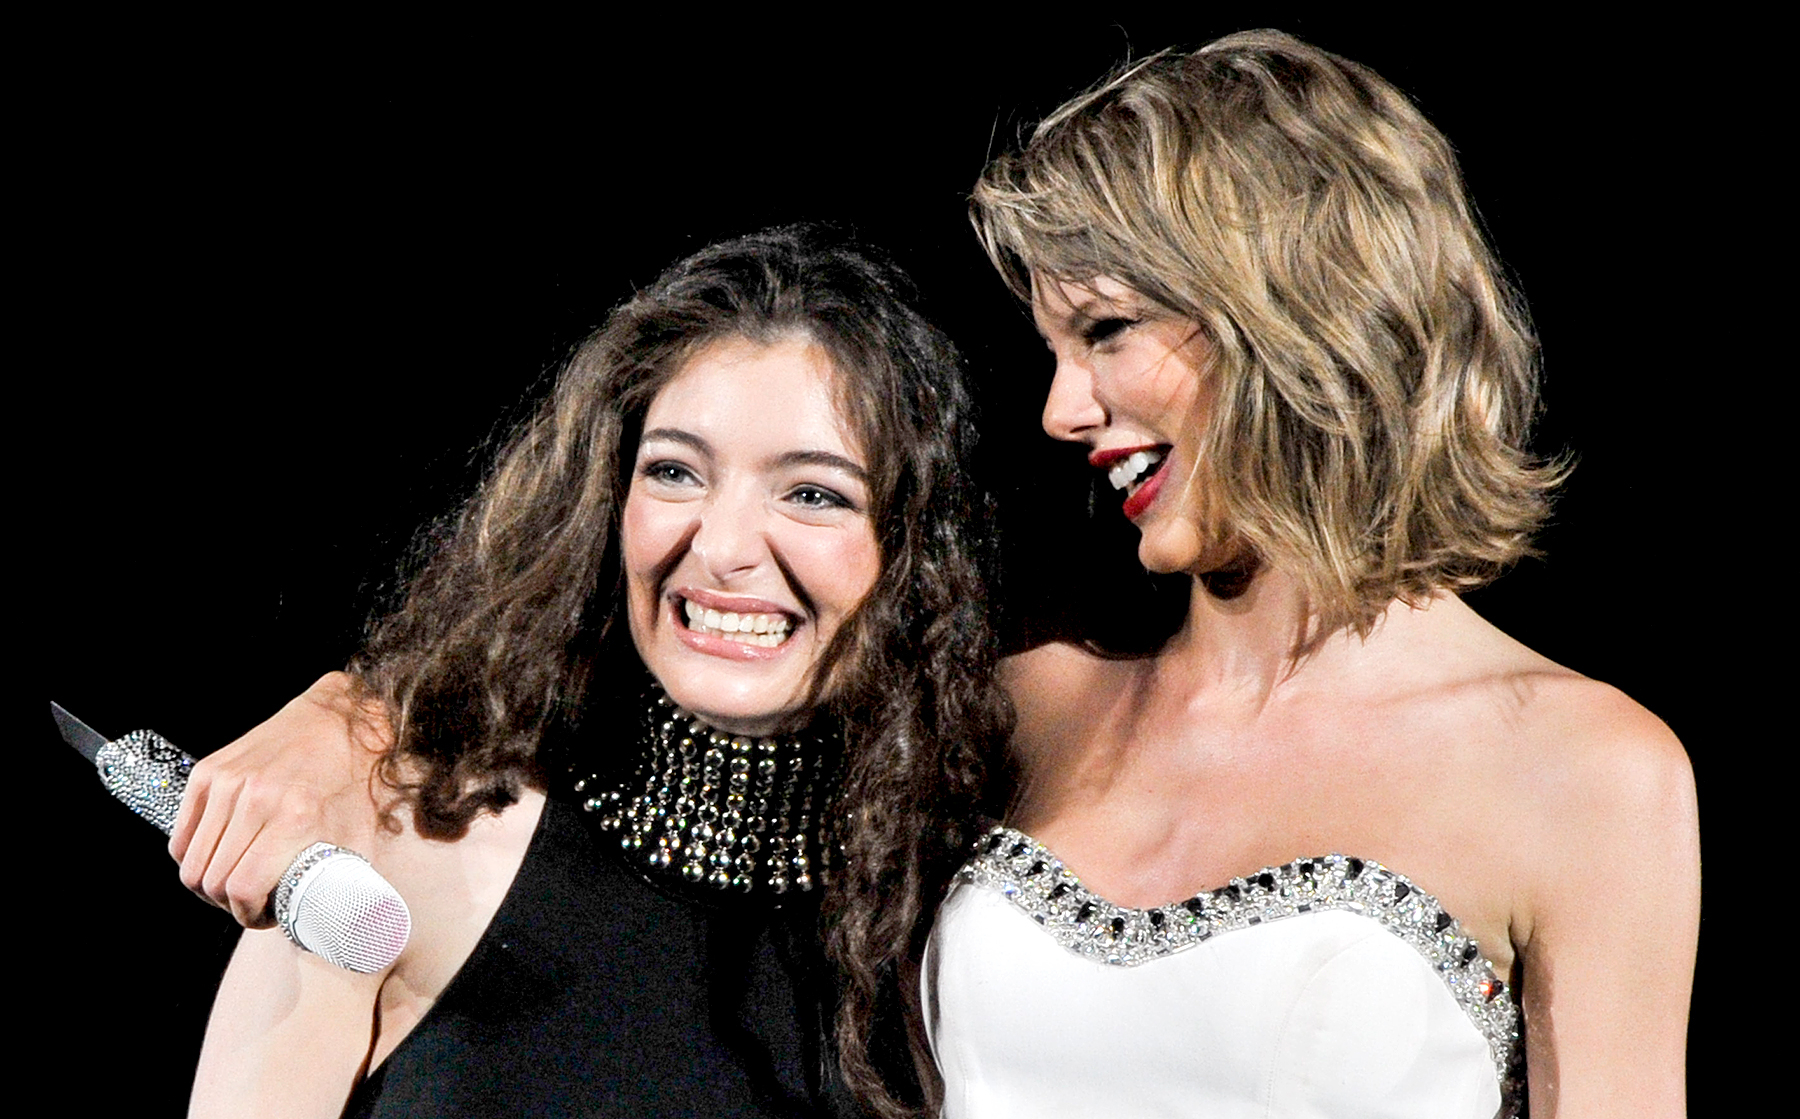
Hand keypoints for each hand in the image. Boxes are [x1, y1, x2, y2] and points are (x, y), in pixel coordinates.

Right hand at [169, 672, 392, 927]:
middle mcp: (255, 799)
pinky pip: (181, 836)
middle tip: (251, 904)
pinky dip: (193, 858)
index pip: (242, 887)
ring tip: (235, 884)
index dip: (248, 915)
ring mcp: (226, 783)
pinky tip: (218, 860)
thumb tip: (341, 926)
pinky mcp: (207, 772)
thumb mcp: (361, 835)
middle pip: (213, 881)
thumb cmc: (355, 782)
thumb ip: (345, 881)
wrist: (343, 719)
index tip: (263, 917)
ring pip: (191, 863)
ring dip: (208, 885)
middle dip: (229, 905)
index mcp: (294, 818)